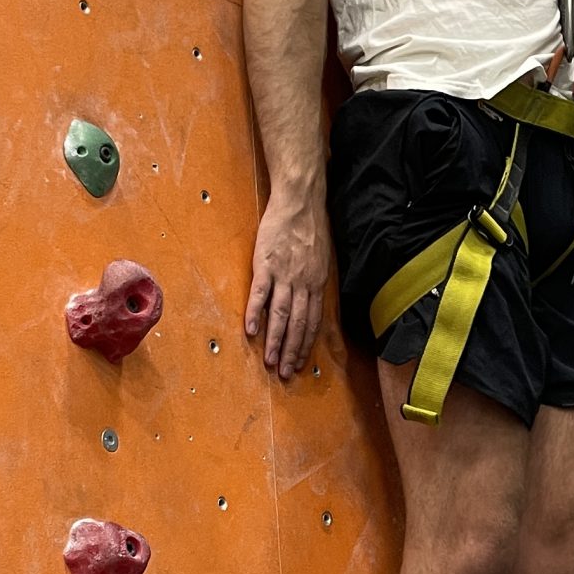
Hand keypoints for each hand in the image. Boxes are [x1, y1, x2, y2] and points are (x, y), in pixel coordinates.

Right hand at [244, 187, 331, 381]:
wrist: (300, 201)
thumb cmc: (309, 226)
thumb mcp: (321, 257)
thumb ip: (314, 280)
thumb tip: (311, 299)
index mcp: (317, 283)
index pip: (313, 321)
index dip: (306, 344)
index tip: (300, 363)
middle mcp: (303, 283)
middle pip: (297, 324)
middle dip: (292, 351)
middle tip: (285, 373)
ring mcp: (285, 274)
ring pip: (281, 314)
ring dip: (275, 340)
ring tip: (270, 361)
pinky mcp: (267, 264)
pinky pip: (261, 293)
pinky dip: (256, 313)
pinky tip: (251, 330)